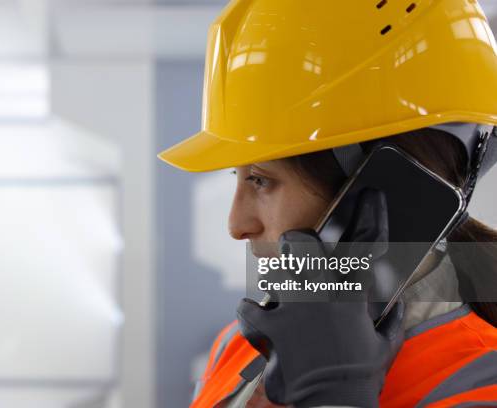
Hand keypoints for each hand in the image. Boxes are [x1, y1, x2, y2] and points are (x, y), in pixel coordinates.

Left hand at [237, 189, 404, 406]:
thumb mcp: (385, 344)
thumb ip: (390, 319)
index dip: (371, 214)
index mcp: (352, 293)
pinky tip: (259, 317)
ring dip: (277, 282)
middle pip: (300, 241)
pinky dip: (252, 312)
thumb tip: (395, 304)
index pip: (365, 243)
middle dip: (299, 243)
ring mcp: (290, 307)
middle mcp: (320, 291)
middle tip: (300, 257)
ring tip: (283, 298)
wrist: (333, 403)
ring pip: (273, 271)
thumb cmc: (360, 375)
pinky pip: (249, 307)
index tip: (371, 195)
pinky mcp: (268, 327)